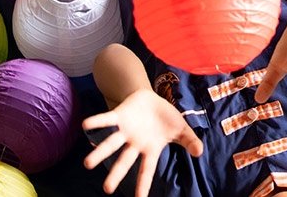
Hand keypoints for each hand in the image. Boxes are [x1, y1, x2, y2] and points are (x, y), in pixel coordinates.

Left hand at [83, 91, 202, 196]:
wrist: (152, 99)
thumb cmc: (165, 118)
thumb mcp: (181, 130)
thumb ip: (189, 141)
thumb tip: (200, 152)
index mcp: (150, 149)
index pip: (146, 170)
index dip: (143, 184)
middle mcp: (134, 144)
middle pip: (124, 161)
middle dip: (115, 174)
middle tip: (107, 189)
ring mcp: (125, 131)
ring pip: (110, 144)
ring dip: (99, 153)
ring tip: (87, 164)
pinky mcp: (119, 116)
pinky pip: (107, 120)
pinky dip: (97, 122)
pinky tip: (85, 125)